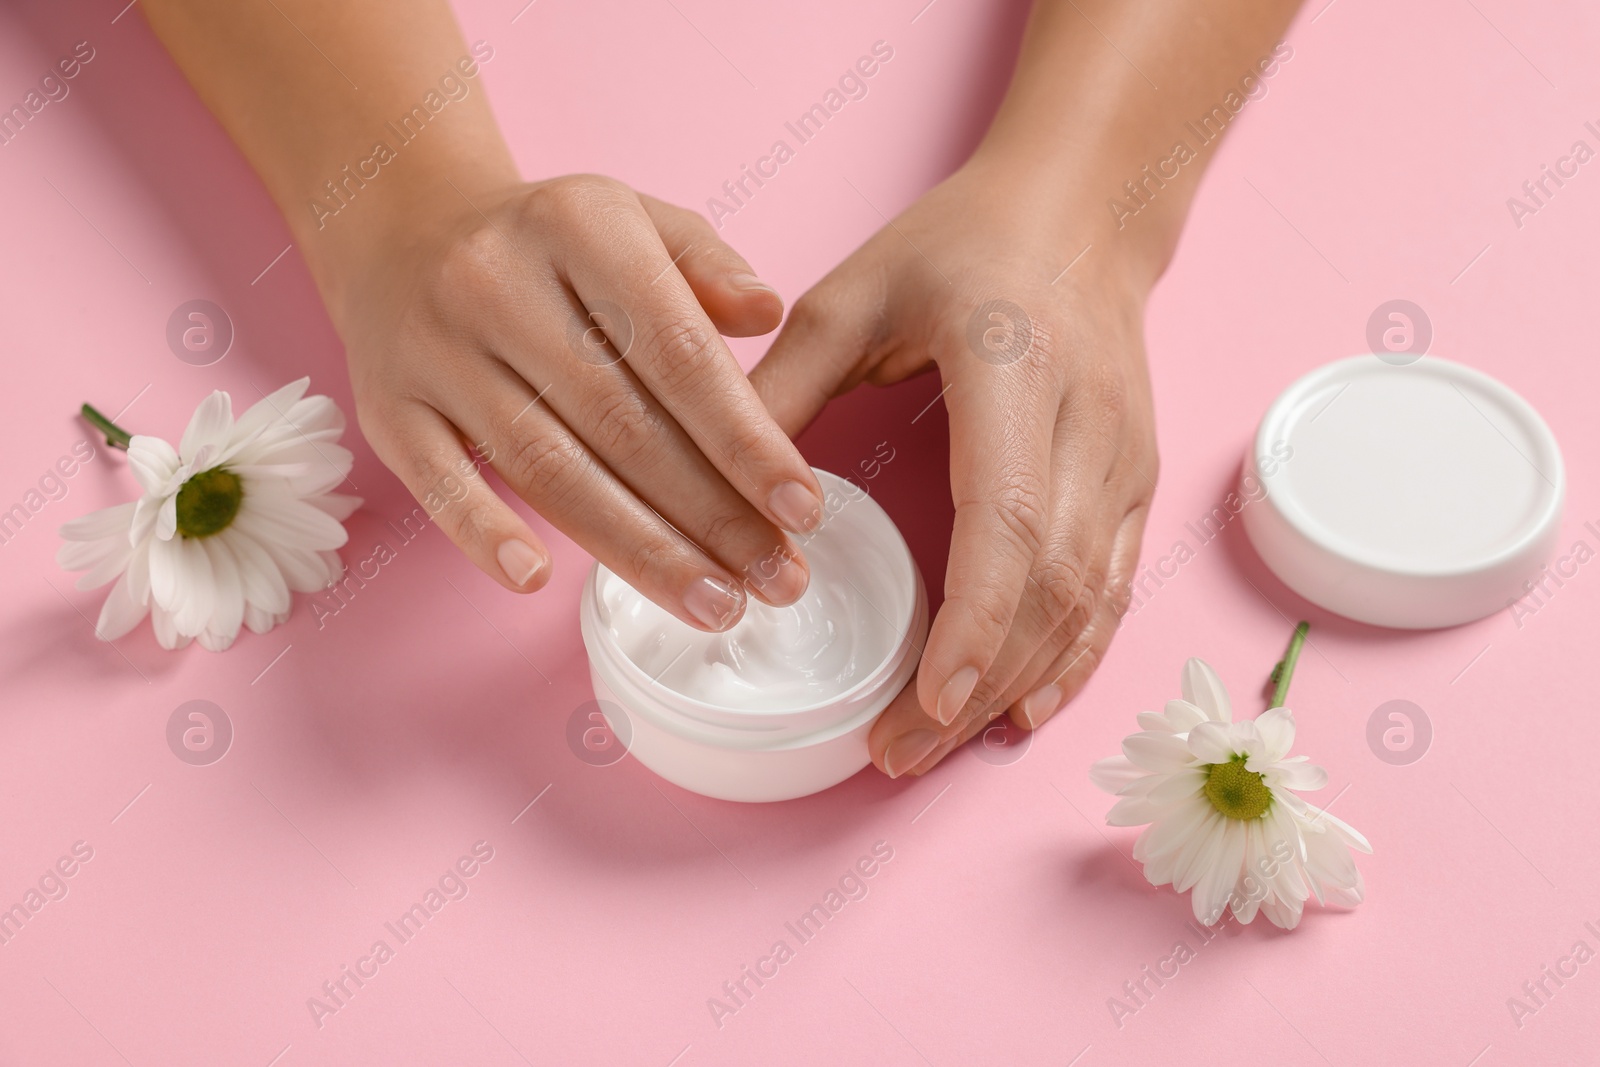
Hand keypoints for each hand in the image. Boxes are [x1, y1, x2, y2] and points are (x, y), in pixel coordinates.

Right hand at [333, 174, 827, 630]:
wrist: (399, 227)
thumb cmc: (547, 241)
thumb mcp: (629, 217)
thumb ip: (704, 263)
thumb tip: (769, 312)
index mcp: (577, 227)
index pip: (678, 351)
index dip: (746, 439)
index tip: (804, 508)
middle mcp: (498, 285)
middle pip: (622, 424)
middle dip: (712, 516)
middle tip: (777, 580)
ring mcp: (436, 352)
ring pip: (549, 469)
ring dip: (639, 550)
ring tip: (714, 604)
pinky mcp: (387, 409)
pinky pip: (439, 483)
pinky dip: (484, 534)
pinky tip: (539, 583)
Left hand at [751, 160, 1157, 775]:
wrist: (1087, 209)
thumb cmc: (964, 242)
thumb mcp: (858, 289)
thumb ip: (785, 382)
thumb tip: (710, 479)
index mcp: (1015, 371)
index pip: (1009, 521)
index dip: (975, 623)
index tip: (926, 700)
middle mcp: (1087, 425)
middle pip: (1050, 585)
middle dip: (977, 685)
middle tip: (898, 755)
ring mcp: (1124, 458)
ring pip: (1088, 601)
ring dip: (1018, 686)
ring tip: (939, 748)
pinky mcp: (1136, 480)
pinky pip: (1113, 587)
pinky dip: (1071, 658)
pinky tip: (1023, 710)